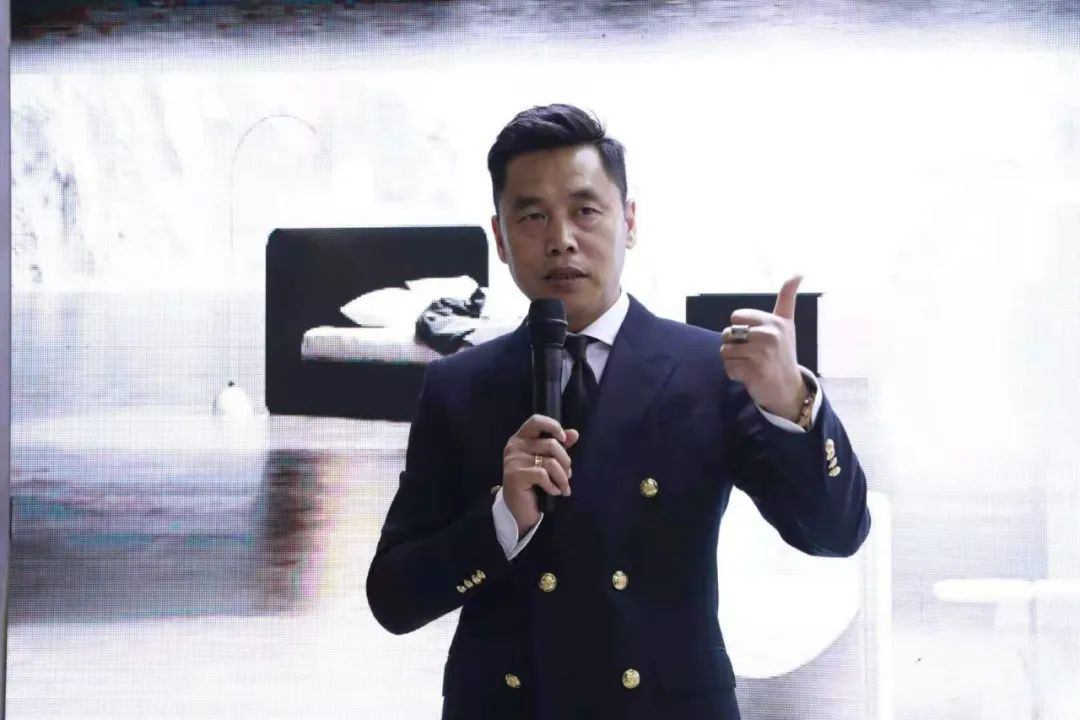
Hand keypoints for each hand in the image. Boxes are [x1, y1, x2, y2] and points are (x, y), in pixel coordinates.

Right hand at [502, 414, 579, 534]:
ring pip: (551, 462)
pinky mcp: (515, 475)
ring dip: (563, 477)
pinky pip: (543, 475)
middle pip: (551, 444)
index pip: (536, 421)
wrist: (518, 509)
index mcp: (521, 438)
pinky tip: (554, 492)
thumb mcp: (547, 461)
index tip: (564, 439)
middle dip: (566, 461)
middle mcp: (515, 446)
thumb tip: (574, 434)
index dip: (553, 426)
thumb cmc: (534, 482)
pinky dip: (553, 486)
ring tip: (564, 487)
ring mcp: (513, 460)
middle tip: (568, 475)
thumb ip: (559, 445)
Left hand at [719, 275, 806, 420]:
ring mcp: (761, 354)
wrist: (788, 388)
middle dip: (735, 345)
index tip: (756, 338)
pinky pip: (728, 367)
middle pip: (727, 334)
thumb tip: (799, 271)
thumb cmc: (783, 353)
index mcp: (774, 322)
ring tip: (751, 364)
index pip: (736, 316)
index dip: (740, 328)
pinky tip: (749, 375)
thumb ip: (788, 297)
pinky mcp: (753, 371)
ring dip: (733, 360)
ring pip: (725, 351)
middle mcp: (769, 335)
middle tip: (753, 354)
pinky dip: (734, 373)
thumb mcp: (787, 323)